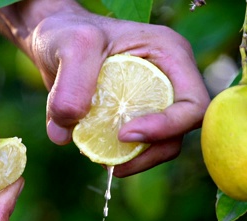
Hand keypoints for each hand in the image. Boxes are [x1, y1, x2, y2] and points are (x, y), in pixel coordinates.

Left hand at [27, 9, 209, 175]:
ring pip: (161, 144)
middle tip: (113, 163)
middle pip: (180, 131)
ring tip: (101, 159)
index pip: (193, 104)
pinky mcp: (134, 116)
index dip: (167, 127)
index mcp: (170, 54)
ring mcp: (153, 99)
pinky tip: (93, 150)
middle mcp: (169, 78)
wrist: (53, 40)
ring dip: (135, 159)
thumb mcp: (72, 45)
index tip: (123, 134)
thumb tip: (66, 135)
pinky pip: (138, 145)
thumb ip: (72, 84)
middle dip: (150, 152)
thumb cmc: (69, 31)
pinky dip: (119, 155)